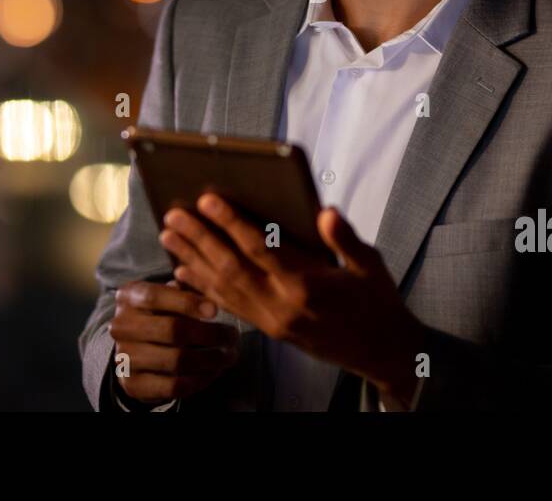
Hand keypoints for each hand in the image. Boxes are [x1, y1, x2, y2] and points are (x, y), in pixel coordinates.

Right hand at [107, 278, 240, 405]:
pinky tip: (214, 372)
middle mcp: (121, 326)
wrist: (134, 350)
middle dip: (210, 334)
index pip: (156, 296)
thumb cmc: (161, 313)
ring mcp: (124, 357)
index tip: (216, 310)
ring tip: (229, 356)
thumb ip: (187, 286)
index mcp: (129, 296)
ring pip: (176, 360)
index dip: (188, 302)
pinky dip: (200, 380)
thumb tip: (209, 282)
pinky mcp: (133, 385)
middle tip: (233, 336)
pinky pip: (173, 385)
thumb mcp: (169, 294)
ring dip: (211, 360)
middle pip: (172, 330)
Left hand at [160, 195, 425, 407]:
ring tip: (169, 236)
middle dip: (200, 239)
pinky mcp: (269, 331)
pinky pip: (229, 307)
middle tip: (174, 215)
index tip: (208, 199)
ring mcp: (272, 322)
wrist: (383, 352)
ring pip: (223, 289)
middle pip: (230, 268)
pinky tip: (183, 273)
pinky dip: (203, 288)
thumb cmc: (378, 302)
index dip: (231, 222)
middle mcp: (282, 306)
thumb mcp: (371, 266)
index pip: (260, 248)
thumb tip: (326, 211)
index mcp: (307, 286)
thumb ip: (345, 239)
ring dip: (193, 261)